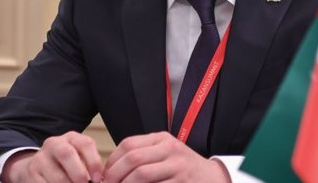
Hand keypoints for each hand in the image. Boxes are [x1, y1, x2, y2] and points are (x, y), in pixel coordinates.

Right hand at [1, 132, 103, 182]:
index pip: (85, 144)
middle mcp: (54, 144)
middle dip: (79, 174)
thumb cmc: (65, 165)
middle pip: (67, 154)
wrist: (35, 168)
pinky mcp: (30, 174)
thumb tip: (100, 181)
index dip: (94, 162)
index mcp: (71, 138)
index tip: (98, 179)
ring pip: (57, 177)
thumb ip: (89, 166)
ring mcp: (40, 159)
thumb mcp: (78, 158)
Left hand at [103, 131, 229, 182]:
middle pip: (133, 158)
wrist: (214, 179)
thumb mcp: (166, 154)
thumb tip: (111, 170)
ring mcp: (178, 166)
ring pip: (141, 174)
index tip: (104, 175)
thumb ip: (144, 156)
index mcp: (162, 139)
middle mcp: (170, 149)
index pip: (128, 144)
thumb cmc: (183, 169)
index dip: (111, 161)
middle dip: (114, 175)